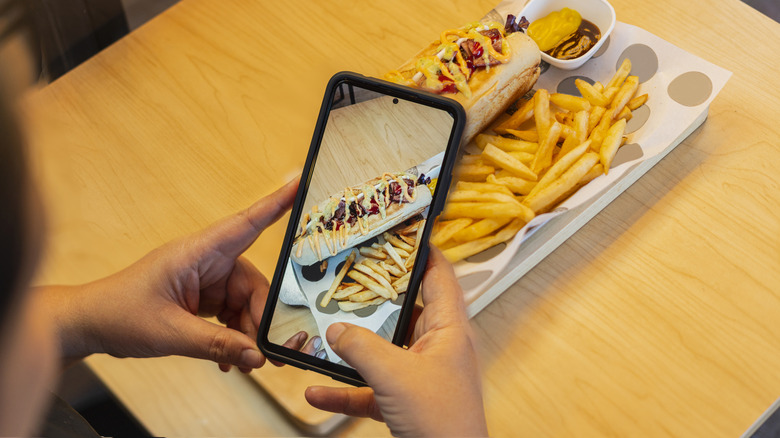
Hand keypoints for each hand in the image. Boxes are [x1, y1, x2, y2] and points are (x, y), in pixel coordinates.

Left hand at [42, 179, 299, 371]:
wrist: (89, 324)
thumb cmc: (118, 313)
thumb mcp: (169, 333)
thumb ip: (216, 344)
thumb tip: (257, 355)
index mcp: (196, 253)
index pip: (245, 223)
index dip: (275, 204)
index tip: (300, 184)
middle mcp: (206, 261)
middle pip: (254, 282)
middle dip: (264, 316)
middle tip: (271, 349)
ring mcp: (205, 280)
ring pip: (246, 302)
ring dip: (249, 332)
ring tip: (247, 360)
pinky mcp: (203, 297)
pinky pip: (232, 314)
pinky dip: (236, 335)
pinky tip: (232, 358)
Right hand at [304, 248, 488, 436]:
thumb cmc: (442, 423)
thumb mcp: (395, 376)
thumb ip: (362, 348)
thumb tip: (336, 330)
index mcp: (448, 330)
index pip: (439, 275)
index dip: (420, 251)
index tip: (397, 232)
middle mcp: (436, 348)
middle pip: (404, 310)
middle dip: (374, 298)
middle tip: (348, 277)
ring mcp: (422, 376)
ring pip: (384, 351)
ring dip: (354, 348)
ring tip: (326, 333)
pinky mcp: (407, 403)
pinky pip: (372, 389)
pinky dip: (346, 390)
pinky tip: (317, 392)